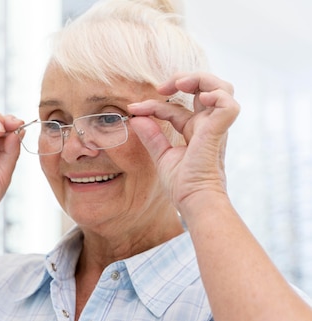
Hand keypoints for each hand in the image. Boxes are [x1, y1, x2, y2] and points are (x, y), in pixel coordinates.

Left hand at [127, 72, 239, 211]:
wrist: (194, 200)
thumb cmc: (182, 185)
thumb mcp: (162, 156)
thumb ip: (151, 137)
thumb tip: (136, 118)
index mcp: (195, 131)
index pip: (174, 108)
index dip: (153, 105)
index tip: (133, 109)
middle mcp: (207, 125)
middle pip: (206, 88)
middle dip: (185, 79)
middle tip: (162, 87)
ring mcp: (215, 127)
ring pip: (222, 88)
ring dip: (201, 79)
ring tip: (179, 83)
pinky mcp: (219, 131)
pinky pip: (228, 104)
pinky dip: (216, 94)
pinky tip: (199, 97)